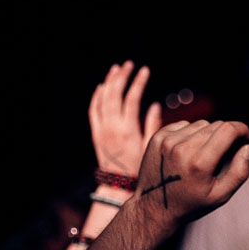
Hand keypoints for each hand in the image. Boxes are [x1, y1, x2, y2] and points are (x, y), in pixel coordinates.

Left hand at [89, 60, 159, 177]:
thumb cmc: (139, 168)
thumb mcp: (150, 148)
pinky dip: (97, 96)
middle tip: (130, 64)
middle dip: (122, 76)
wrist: (118, 185)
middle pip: (114, 94)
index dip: (138, 82)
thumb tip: (154, 104)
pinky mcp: (96, 133)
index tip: (145, 70)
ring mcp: (101, 129)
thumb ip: (153, 125)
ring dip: (109, 82)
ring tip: (116, 68)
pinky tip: (102, 86)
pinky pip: (93, 110)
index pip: (132, 98)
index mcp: (127, 130)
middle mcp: (112, 127)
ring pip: (102, 99)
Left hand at [130, 119, 248, 234]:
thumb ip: (240, 171)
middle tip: (226, 153)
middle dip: (227, 135)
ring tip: (203, 156)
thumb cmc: (190, 204)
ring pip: (201, 124)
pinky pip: (184, 125)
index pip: (229, 130)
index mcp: (200, 163)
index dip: (243, 130)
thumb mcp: (220, 196)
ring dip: (208, 135)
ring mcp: (167, 140)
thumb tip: (248, 146)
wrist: (153, 208)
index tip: (246, 138)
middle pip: (217, 125)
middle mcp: (182, 148)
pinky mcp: (158, 137)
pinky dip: (191, 134)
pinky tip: (187, 152)